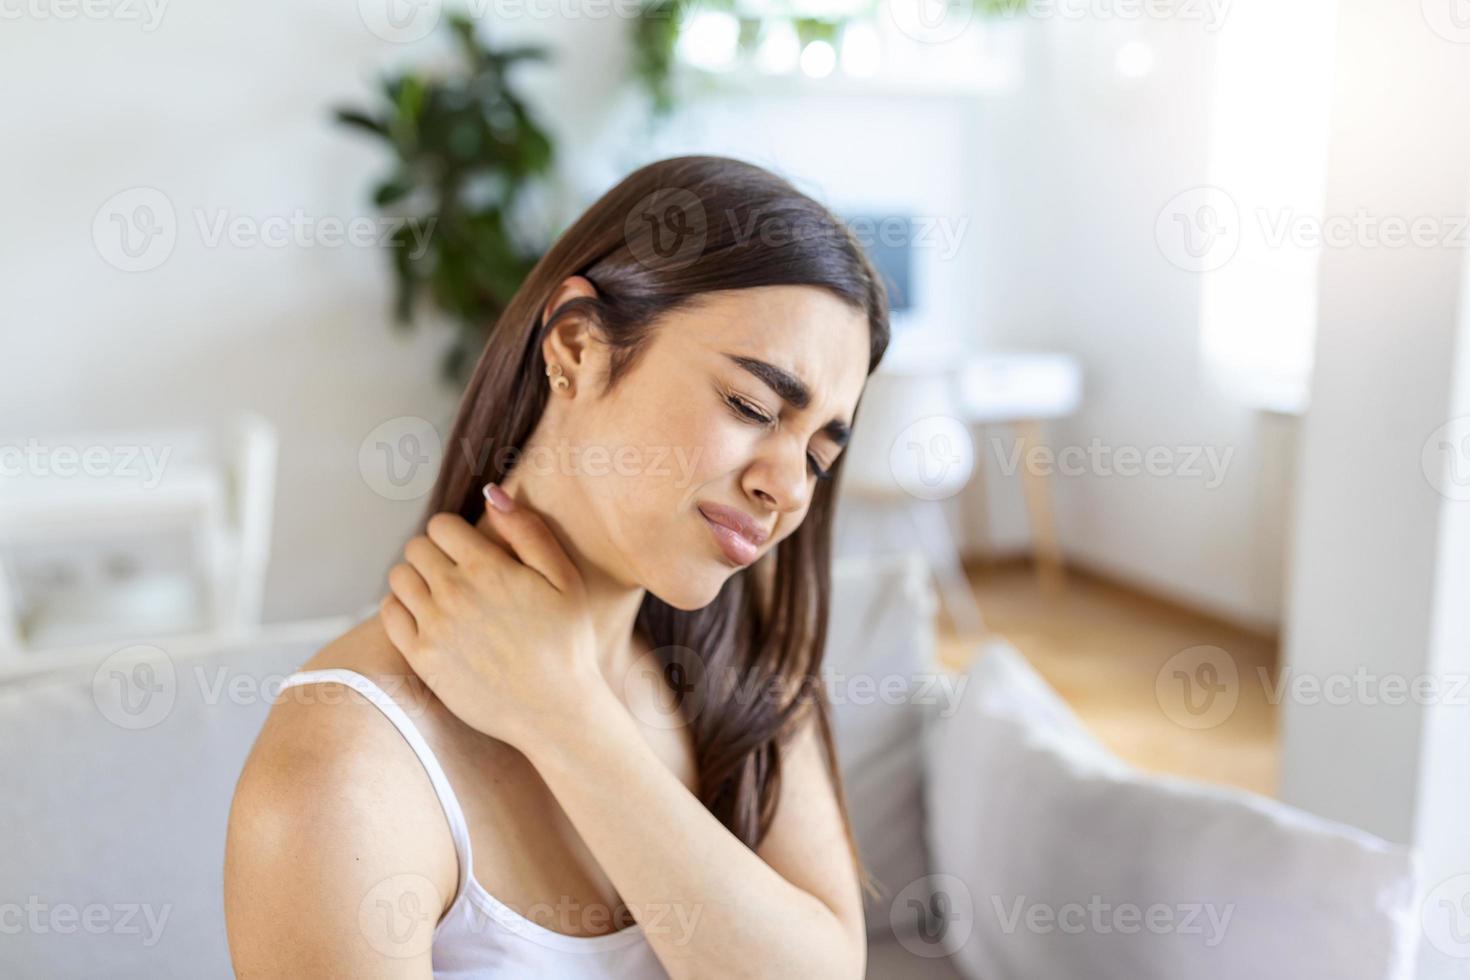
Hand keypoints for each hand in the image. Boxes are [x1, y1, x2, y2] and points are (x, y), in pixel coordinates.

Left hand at [378, 484, 602, 747]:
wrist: (554, 710)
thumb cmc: (566, 642)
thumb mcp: (564, 578)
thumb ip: (528, 530)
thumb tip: (491, 493)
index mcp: (487, 568)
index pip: (441, 525)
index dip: (455, 534)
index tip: (470, 551)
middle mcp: (454, 593)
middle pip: (416, 548)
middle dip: (434, 554)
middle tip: (457, 574)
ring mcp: (433, 626)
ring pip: (398, 577)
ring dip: (416, 579)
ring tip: (441, 595)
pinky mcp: (421, 657)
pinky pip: (389, 614)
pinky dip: (401, 609)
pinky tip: (427, 618)